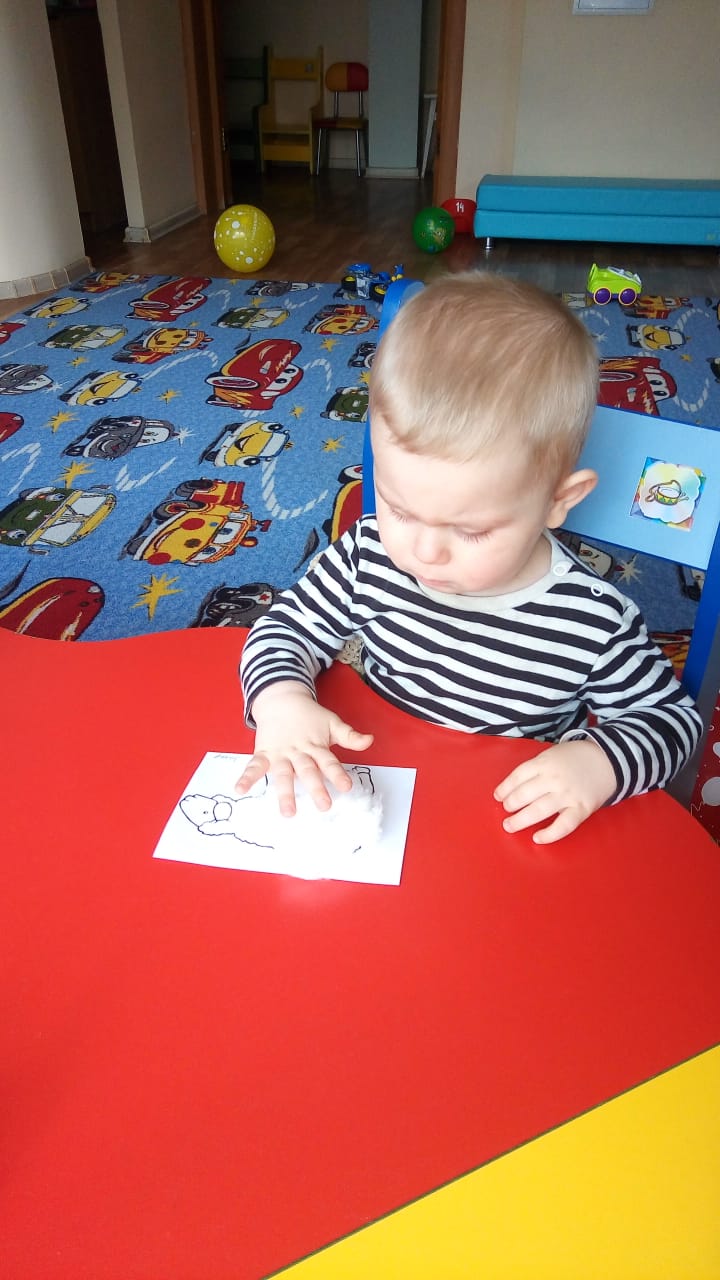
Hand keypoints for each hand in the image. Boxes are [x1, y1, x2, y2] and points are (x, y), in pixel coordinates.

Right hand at [236, 682, 373, 816]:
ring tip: (287, 812)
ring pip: (283, 774)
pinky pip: (254, 766)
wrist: (282, 699)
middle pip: (308, 771)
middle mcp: (299, 752)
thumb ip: (349, 736)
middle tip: (324, 805)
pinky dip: (246, 777)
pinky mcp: (264, 753)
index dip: (337, 774)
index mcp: (316, 746)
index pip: (329, 762)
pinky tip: (239, 790)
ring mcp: (280, 753)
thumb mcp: (332, 723)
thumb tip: (370, 740)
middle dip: (315, 788)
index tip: (347, 786)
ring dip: (285, 792)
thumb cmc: (309, 716)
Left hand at [493, 739, 615, 844]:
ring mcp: (568, 794)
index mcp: (544, 763)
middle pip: (524, 795)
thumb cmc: (575, 758)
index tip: (498, 797)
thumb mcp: (552, 754)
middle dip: (511, 805)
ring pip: (538, 811)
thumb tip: (514, 786)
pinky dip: (549, 834)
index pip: (518, 776)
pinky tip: (537, 838)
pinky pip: (563, 825)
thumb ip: (536, 768)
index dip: (505, 788)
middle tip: (506, 812)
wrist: (609, 759)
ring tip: (509, 826)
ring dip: (520, 820)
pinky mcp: (581, 808)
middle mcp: (554, 779)